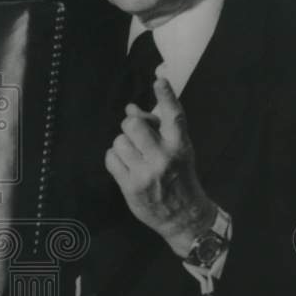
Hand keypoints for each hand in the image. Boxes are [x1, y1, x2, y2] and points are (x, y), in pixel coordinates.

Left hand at [104, 70, 217, 256]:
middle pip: (133, 125)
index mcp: (180, 145)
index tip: (160, 79)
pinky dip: (115, 159)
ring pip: (119, 141)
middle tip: (137, 137)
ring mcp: (146, 173)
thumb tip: (130, 109)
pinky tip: (126, 166)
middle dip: (130, 127)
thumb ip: (157, 128)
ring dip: (123, 145)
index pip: (173, 115)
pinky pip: (111, 158)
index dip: (166, 95)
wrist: (185, 216)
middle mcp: (164, 157)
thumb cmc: (180, 177)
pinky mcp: (131, 186)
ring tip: (134, 155)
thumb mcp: (177, 150)